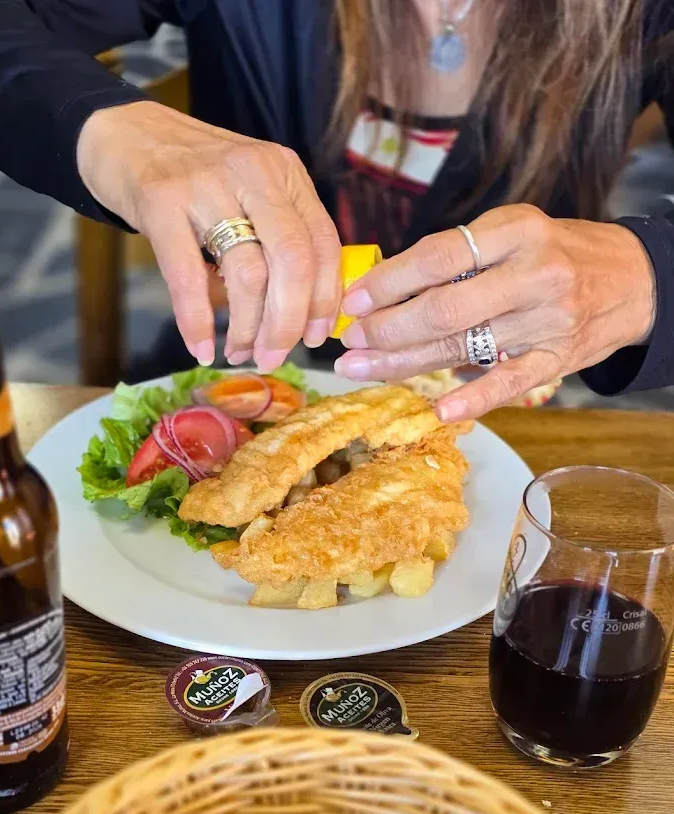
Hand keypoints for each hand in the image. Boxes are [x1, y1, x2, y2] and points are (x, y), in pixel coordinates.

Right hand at [76, 102, 340, 369]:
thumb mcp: (250, 190)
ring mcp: (206, 184)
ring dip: (246, 327)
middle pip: (293, 262)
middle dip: (287, 323)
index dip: (324, 300)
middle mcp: (253, 172)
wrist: (123, 134)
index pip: (323, 243)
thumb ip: (277, 235)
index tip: (315, 338)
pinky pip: (188, 276)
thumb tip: (299, 314)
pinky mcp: (161, 201)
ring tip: (238, 352)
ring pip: (247, 273)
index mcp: (284, 172)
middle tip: (275, 356)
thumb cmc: (193, 175)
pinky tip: (201, 348)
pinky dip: (197, 322)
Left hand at [333, 205, 655, 419]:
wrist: (635, 279)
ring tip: (360, 368)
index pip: (439, 257)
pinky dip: (472, 400)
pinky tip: (437, 410)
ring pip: (462, 347)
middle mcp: (533, 274)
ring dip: (403, 362)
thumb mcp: (514, 232)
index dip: (389, 282)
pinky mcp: (557, 359)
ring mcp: (546, 321)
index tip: (354, 300)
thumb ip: (462, 256)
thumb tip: (386, 288)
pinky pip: (507, 384)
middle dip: (387, 328)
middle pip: (444, 308)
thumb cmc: (558, 252)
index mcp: (516, 230)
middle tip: (351, 340)